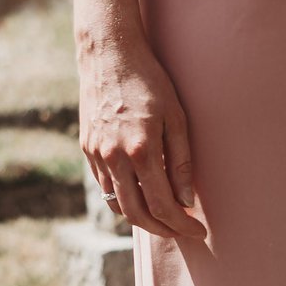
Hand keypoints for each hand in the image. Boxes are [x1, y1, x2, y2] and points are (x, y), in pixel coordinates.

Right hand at [78, 29, 200, 240]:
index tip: (199, 231)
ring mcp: (96, 153)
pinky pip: (104, 184)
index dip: (182, 225)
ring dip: (140, 216)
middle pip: (136, 214)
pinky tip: (140, 189)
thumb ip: (182, 163)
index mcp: (141, 151)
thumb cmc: (148, 82)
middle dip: (161, 229)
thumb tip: (186, 201)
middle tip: (181, 230)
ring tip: (162, 213)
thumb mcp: (177, 118)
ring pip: (116, 203)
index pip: (162, 206)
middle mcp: (114, 157)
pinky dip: (123, 196)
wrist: (108, 54)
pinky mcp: (86, 146)